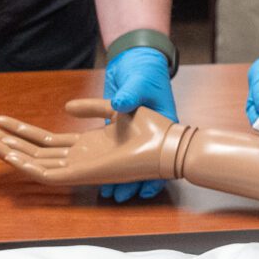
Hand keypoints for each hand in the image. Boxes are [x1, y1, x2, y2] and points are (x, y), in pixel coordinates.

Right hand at [0, 99, 178, 191]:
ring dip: (9, 151)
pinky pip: (49, 173)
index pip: (43, 141)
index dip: (20, 132)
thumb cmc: (151, 129)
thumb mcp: (116, 110)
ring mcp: (78, 168)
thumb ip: (91, 108)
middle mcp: (77, 159)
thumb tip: (67, 106)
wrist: (170, 143)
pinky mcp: (83, 174)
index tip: (0, 122)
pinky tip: (9, 153)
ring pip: (34, 162)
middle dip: (6, 141)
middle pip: (32, 151)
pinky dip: (28, 165)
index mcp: (83, 147)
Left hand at [99, 46, 177, 201]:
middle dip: (134, 183)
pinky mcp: (116, 129)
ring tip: (109, 193)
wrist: (136, 62)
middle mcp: (147, 133)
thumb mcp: (139, 82)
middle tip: (121, 196)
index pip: (162, 156)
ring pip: (125, 160)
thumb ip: (130, 93)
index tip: (148, 189)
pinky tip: (96, 175)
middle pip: (143, 164)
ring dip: (119, 178)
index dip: (157, 176)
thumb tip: (119, 103)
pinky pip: (111, 150)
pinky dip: (105, 162)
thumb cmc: (144, 72)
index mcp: (161, 124)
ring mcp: (131, 133)